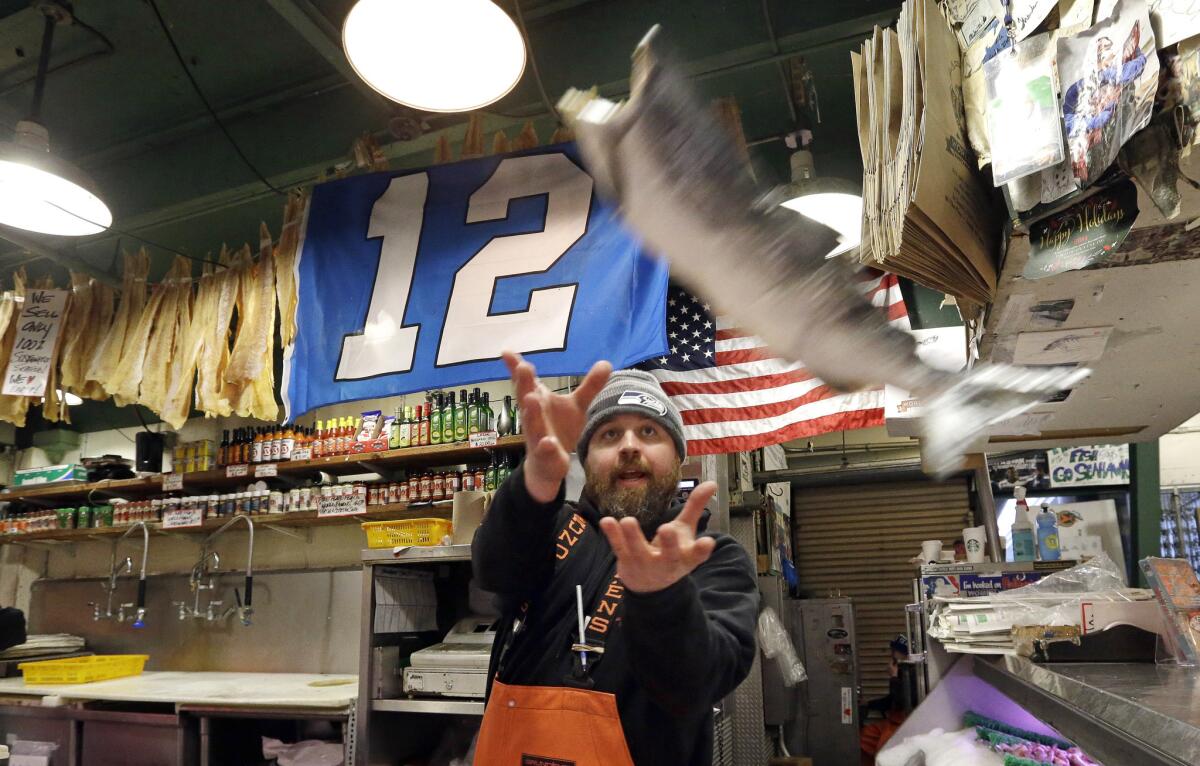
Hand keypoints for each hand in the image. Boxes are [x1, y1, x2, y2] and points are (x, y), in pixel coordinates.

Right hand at [502, 351, 610, 503]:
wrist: (548, 465)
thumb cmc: (559, 429)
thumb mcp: (576, 406)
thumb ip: (589, 386)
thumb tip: (606, 362)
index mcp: (539, 401)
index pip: (527, 382)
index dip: (517, 367)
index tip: (507, 352)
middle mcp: (534, 417)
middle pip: (527, 398)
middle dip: (524, 383)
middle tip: (522, 367)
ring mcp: (537, 436)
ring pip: (533, 424)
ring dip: (531, 412)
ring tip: (531, 398)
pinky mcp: (545, 455)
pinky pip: (544, 450)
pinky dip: (546, 446)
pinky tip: (548, 441)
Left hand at [599, 482, 717, 592]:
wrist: (650, 585)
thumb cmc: (672, 550)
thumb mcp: (685, 530)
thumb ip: (695, 507)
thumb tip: (712, 483)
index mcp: (686, 556)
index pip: (697, 555)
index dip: (702, 550)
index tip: (708, 542)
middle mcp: (668, 562)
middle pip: (669, 555)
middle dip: (668, 543)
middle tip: (666, 529)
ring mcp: (645, 563)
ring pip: (639, 551)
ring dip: (633, 536)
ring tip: (628, 520)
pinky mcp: (626, 561)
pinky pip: (619, 548)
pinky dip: (613, 535)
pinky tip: (607, 521)